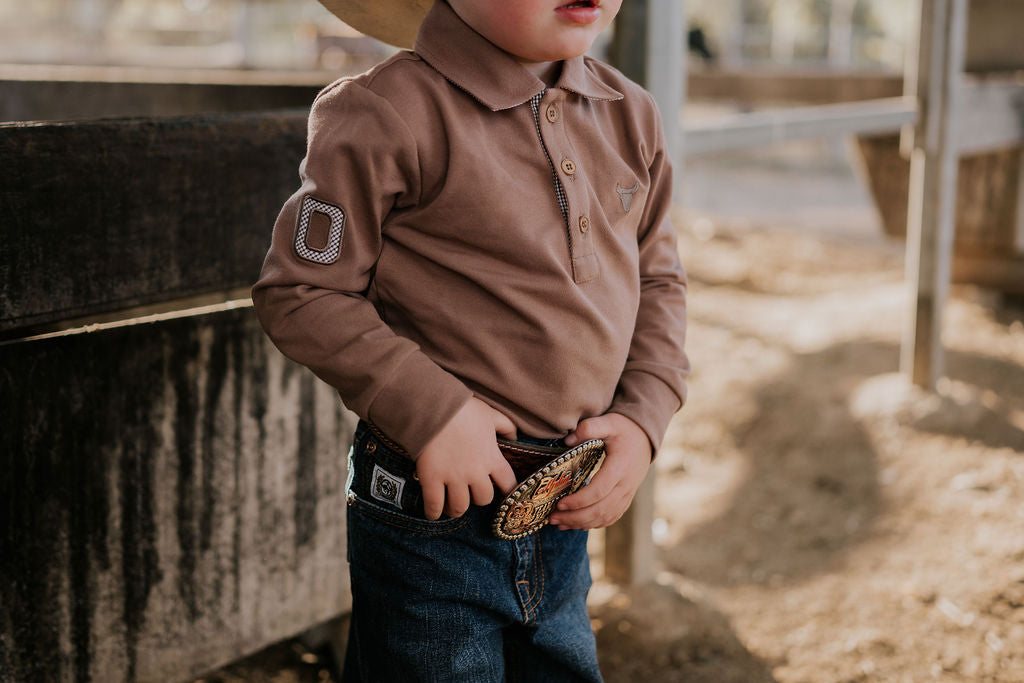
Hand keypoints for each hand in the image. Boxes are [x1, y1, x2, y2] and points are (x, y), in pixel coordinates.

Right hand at [416, 398, 518, 519]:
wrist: (434, 407)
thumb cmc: (463, 409)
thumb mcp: (490, 414)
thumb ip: (506, 426)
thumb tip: (515, 437)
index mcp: (492, 458)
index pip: (508, 484)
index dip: (506, 491)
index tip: (501, 492)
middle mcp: (475, 473)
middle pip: (483, 499)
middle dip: (477, 498)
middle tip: (470, 494)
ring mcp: (453, 478)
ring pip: (460, 507)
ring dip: (457, 509)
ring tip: (452, 506)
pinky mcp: (432, 479)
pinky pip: (434, 506)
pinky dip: (434, 513)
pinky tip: (434, 513)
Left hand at [547, 413, 651, 529]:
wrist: (645, 438)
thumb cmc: (624, 429)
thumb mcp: (609, 422)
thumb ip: (589, 428)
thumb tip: (567, 440)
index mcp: (620, 467)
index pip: (599, 490)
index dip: (579, 501)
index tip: (560, 504)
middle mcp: (626, 485)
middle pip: (600, 509)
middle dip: (575, 517)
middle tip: (552, 518)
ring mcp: (627, 494)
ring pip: (605, 517)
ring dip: (582, 523)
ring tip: (560, 523)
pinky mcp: (626, 498)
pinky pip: (612, 517)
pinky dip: (594, 524)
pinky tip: (577, 524)